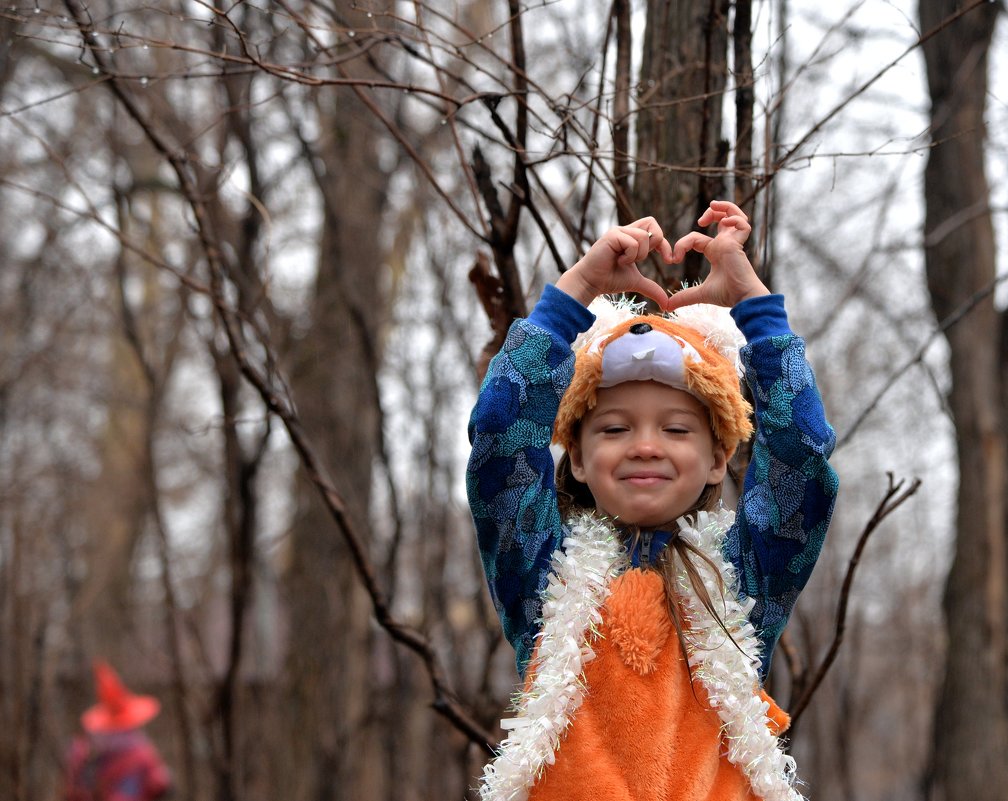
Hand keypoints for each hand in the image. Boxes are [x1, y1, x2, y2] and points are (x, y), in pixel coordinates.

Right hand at [556, 217, 673, 306]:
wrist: (591, 283)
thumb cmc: (609, 280)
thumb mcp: (636, 282)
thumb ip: (652, 288)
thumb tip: (666, 304)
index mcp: (631, 237)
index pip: (655, 230)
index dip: (665, 244)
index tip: (669, 260)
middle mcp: (625, 231)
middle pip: (652, 222)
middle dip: (657, 242)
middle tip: (645, 259)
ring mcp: (618, 232)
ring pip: (644, 236)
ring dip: (639, 255)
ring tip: (624, 262)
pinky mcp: (612, 236)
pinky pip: (633, 243)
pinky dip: (630, 257)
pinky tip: (618, 261)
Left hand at [664, 200, 768, 309]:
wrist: (742, 299)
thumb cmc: (727, 295)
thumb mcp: (700, 294)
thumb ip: (684, 297)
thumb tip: (666, 307)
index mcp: (716, 252)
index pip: (698, 239)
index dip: (683, 244)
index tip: (675, 259)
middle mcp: (725, 245)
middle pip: (723, 219)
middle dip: (712, 213)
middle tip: (701, 220)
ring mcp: (733, 243)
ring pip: (735, 215)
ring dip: (725, 207)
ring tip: (712, 206)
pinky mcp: (739, 244)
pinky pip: (743, 225)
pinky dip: (735, 219)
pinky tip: (725, 223)